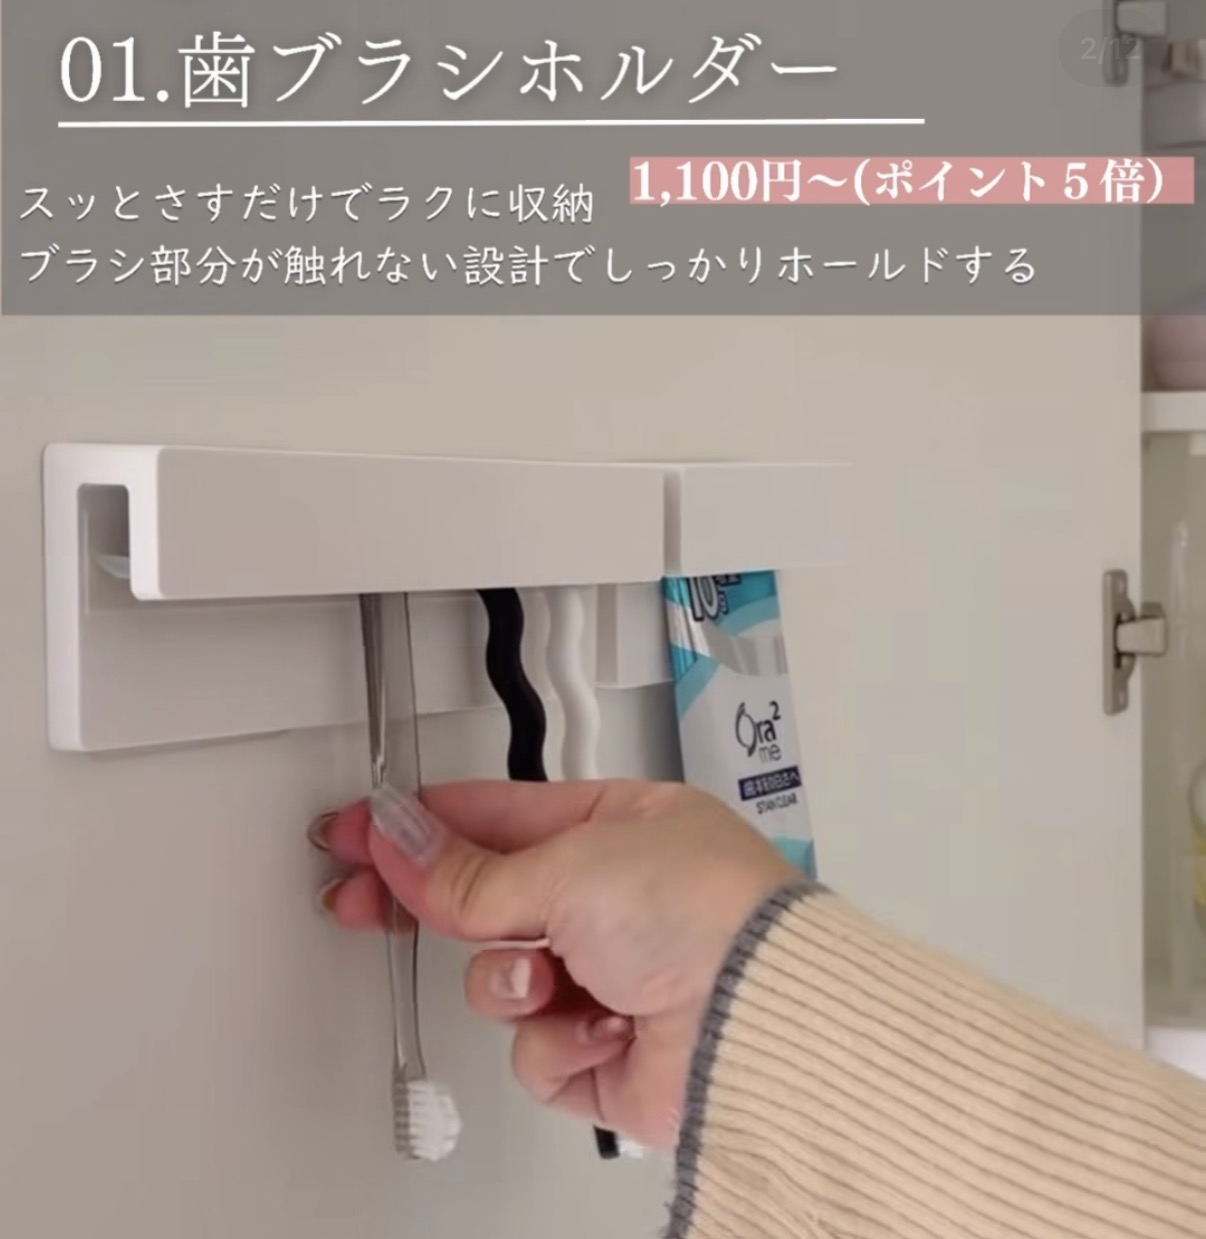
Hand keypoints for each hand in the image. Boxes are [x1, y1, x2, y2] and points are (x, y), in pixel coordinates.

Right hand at [309, 779, 797, 1148]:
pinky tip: (604, 1022)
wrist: (761, 1023)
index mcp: (620, 827)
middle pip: (488, 896)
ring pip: (501, 978)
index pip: (496, 817)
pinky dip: (558, 1039)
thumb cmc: (707, 916)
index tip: (364, 828)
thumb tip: (402, 843)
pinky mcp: (607, 1047)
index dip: (423, 823)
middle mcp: (616, 897)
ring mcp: (611, 973)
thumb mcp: (571, 866)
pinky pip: (534, 1048)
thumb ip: (473, 872)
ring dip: (513, 981)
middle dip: (426, 900)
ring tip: (550, 976)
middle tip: (360, 896)